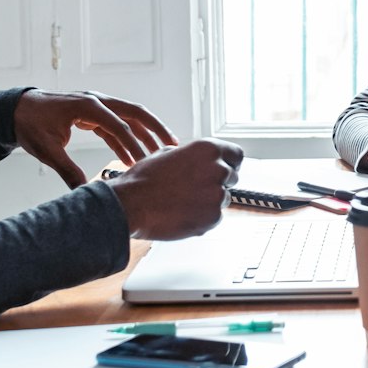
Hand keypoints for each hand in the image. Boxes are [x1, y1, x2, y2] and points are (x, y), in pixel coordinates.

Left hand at [15, 90, 175, 187]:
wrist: (18, 110)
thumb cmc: (30, 125)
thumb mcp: (47, 150)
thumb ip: (67, 169)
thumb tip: (82, 192)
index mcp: (87, 106)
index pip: (119, 125)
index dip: (133, 145)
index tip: (145, 162)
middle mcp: (96, 101)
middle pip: (135, 112)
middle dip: (155, 129)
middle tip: (173, 146)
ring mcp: (97, 105)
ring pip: (130, 116)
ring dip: (147, 132)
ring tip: (163, 150)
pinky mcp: (94, 113)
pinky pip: (117, 125)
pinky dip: (128, 138)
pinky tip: (134, 156)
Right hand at [106, 139, 244, 240]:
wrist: (131, 205)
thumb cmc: (143, 180)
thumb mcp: (167, 154)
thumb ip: (190, 156)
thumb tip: (198, 160)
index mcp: (207, 149)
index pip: (236, 154)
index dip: (229, 163)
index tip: (225, 169)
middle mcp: (217, 169)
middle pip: (231, 177)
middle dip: (217, 183)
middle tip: (195, 189)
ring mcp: (217, 195)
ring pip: (223, 199)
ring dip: (208, 201)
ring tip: (182, 202)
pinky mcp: (213, 217)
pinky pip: (215, 218)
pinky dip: (203, 218)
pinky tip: (182, 214)